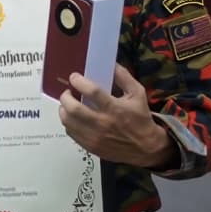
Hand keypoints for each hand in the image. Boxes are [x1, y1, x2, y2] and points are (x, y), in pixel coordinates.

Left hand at [59, 64, 173, 167]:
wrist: (146, 148)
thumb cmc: (140, 118)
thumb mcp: (137, 94)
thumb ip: (123, 77)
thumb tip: (110, 63)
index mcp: (115, 108)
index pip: (92, 92)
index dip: (79, 82)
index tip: (74, 77)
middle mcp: (103, 123)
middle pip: (74, 109)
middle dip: (65, 97)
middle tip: (67, 92)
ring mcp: (95, 137)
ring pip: (68, 122)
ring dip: (64, 110)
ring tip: (68, 104)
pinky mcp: (90, 146)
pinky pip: (71, 132)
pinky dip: (68, 123)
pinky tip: (73, 117)